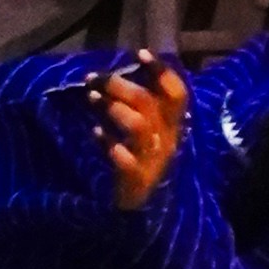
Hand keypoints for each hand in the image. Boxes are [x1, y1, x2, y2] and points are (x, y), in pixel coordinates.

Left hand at [92, 53, 189, 208]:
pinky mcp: (138, 181)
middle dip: (119, 86)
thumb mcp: (150, 135)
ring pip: (138, 127)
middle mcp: (167, 141)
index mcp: (173, 126)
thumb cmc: (146, 164)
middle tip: (94, 78)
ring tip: (92, 98)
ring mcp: (153, 161)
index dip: (162, 73)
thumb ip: (142, 109)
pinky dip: (110, 145)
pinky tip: (96, 134)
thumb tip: (117, 76)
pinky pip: (126, 161)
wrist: (148, 215)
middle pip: (148, 104)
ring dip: (114, 109)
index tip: (140, 53)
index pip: (177, 94)